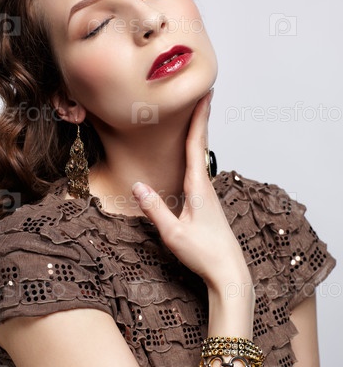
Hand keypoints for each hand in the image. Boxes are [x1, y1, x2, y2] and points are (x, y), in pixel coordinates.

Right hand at [132, 91, 251, 295]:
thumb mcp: (174, 233)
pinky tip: (191, 158)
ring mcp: (209, 195)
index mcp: (199, 188)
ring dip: (199, 135)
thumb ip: (155, 210)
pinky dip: (197, 154)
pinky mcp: (208, 204)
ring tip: (195, 117)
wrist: (228, 272)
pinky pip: (200, 171)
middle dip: (201, 119)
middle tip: (204, 95)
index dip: (199, 119)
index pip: (197, 145)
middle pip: (202, 145)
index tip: (206, 94)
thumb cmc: (203, 253)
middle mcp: (206, 187)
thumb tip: (137, 186)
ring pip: (202, 158)